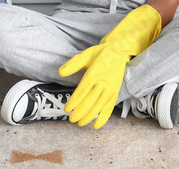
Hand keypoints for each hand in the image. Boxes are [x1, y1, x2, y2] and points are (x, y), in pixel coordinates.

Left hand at [58, 5, 160, 128]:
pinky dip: (103, 118)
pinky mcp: (115, 93)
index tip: (66, 109)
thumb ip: (73, 64)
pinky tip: (95, 126)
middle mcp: (104, 83)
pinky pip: (109, 108)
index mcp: (95, 73)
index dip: (74, 101)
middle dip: (79, 112)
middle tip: (71, 119)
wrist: (119, 52)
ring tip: (79, 123)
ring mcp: (111, 89)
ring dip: (88, 117)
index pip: (83, 91)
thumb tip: (60, 72)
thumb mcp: (85, 55)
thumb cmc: (100, 54)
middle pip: (90, 101)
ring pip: (98, 107)